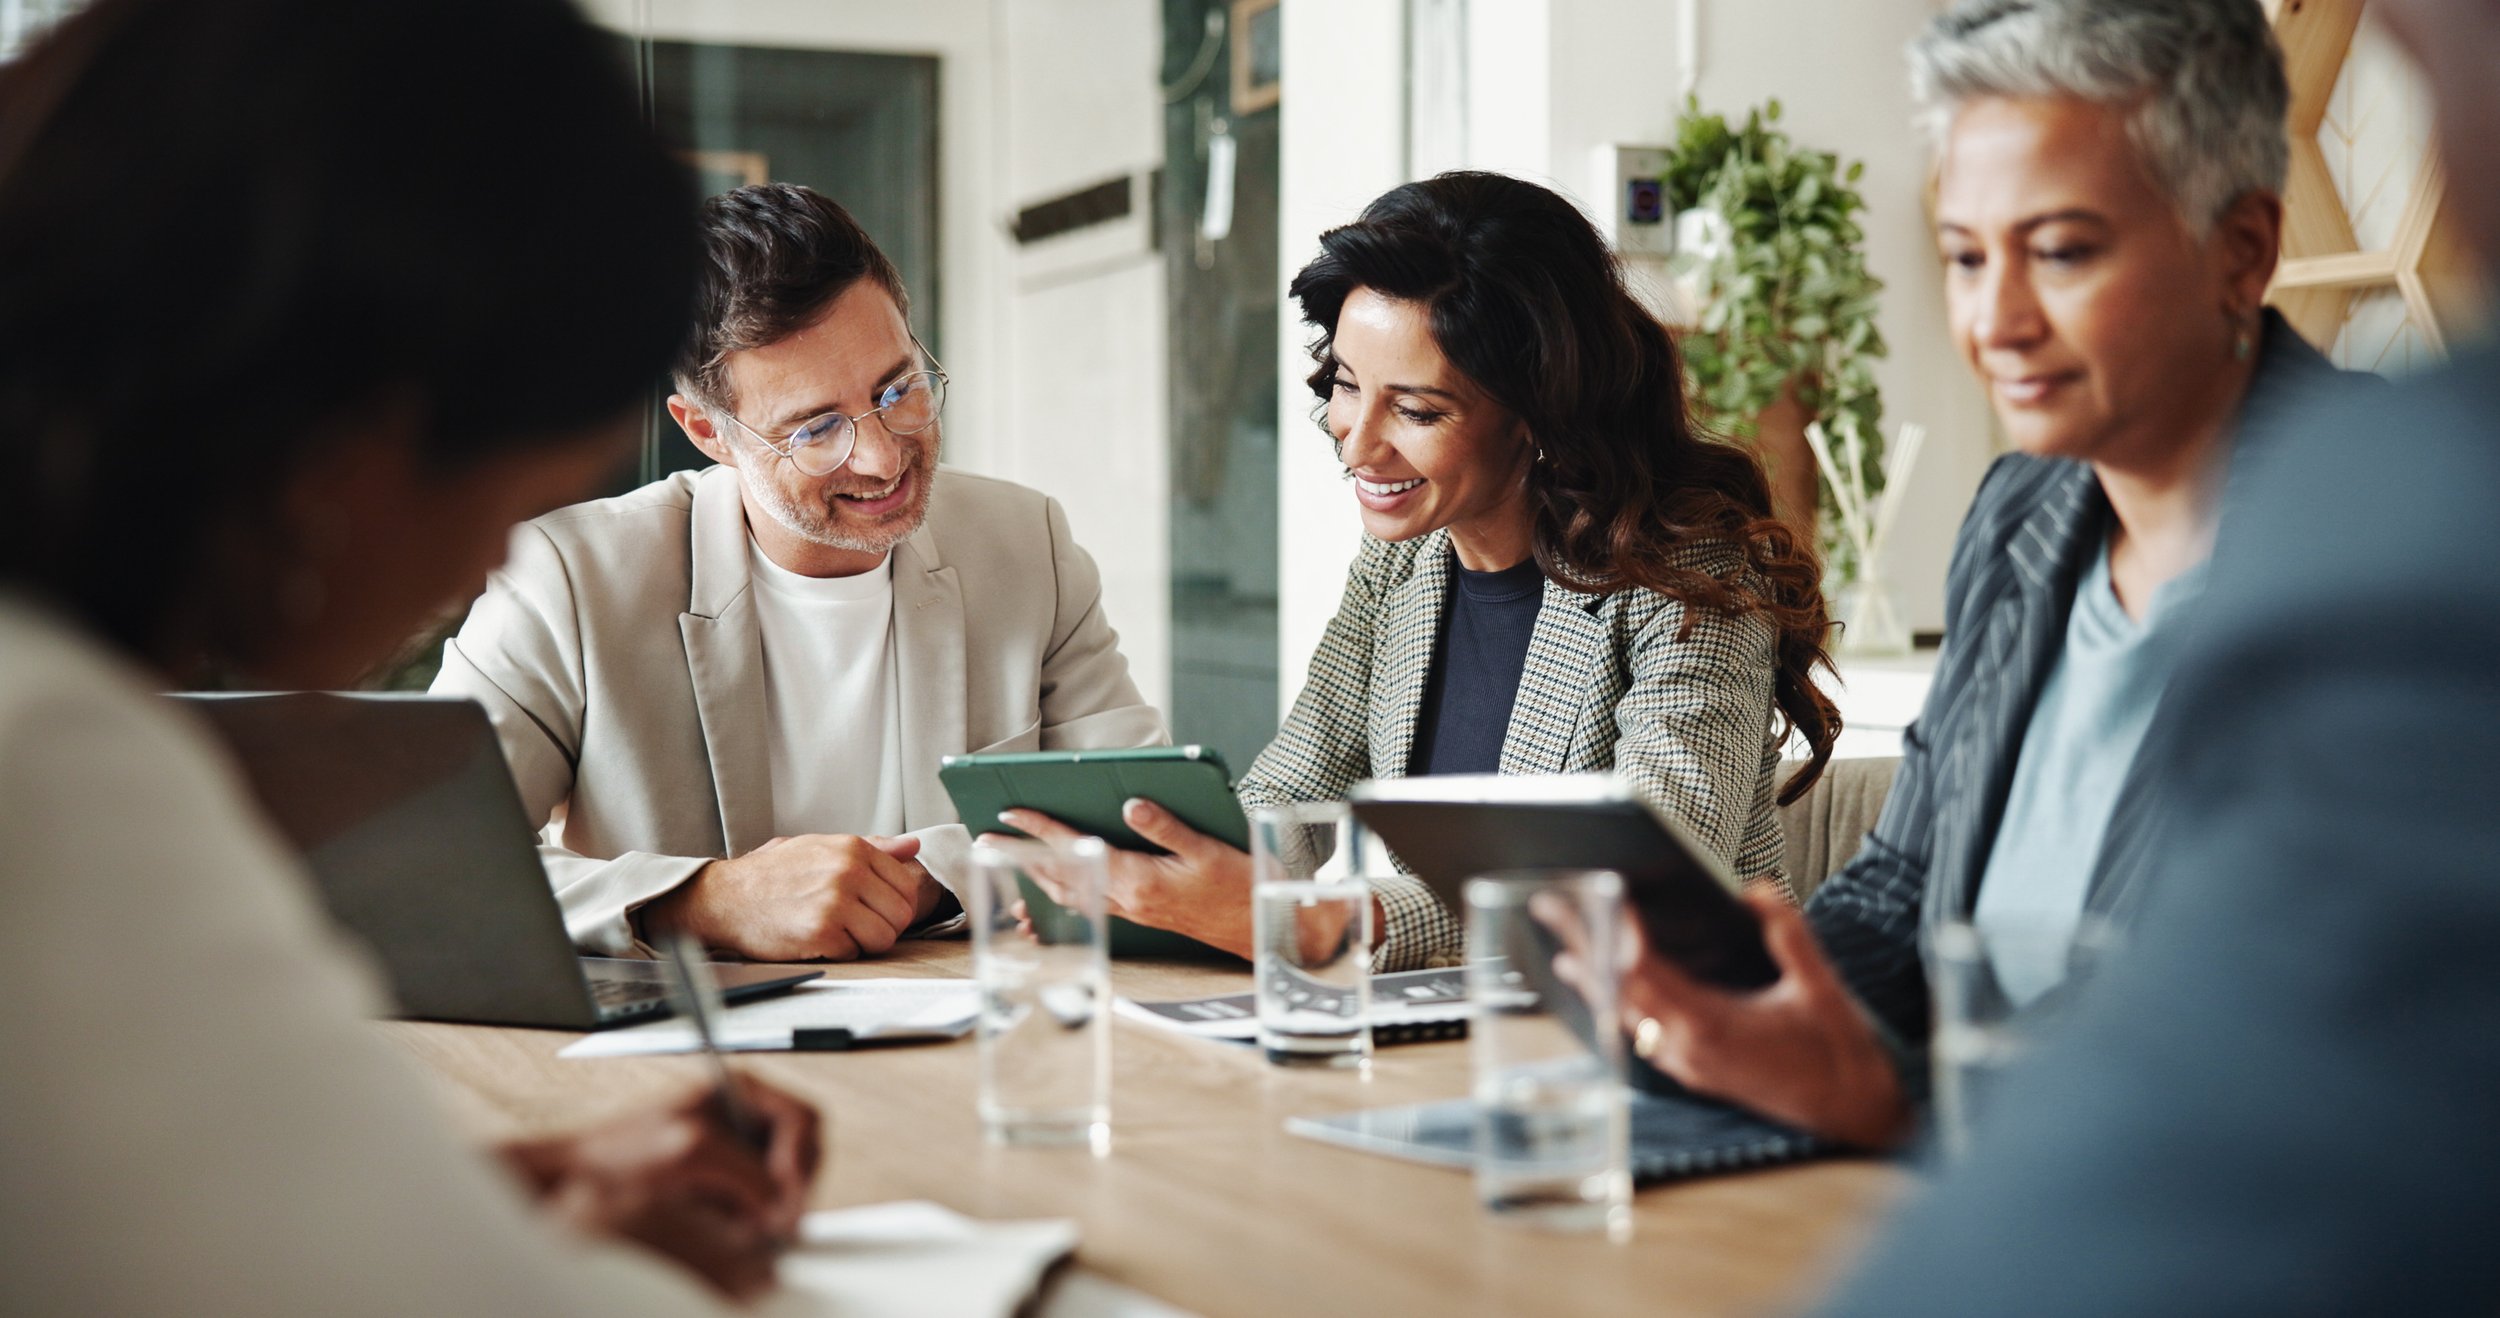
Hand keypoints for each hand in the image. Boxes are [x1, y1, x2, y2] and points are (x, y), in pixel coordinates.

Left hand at [499, 1075, 823, 1300]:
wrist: (581, 1177)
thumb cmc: (619, 1151)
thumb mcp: (690, 1151)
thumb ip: (743, 1169)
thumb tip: (779, 1198)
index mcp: (740, 1089)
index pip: (804, 1118)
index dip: (802, 1158)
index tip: (785, 1190)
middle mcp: (744, 1115)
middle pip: (804, 1151)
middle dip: (791, 1188)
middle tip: (773, 1220)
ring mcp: (738, 1148)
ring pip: (786, 1182)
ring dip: (773, 1207)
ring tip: (744, 1223)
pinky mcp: (729, 1179)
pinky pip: (763, 1202)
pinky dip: (755, 1217)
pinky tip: (730, 1224)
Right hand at [645, 833, 940, 960]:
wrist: (726, 897)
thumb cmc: (774, 874)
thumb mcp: (822, 847)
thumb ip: (874, 847)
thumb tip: (913, 845)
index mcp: (853, 848)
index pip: (907, 886)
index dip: (892, 905)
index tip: (873, 909)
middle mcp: (848, 871)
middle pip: (901, 915)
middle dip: (882, 926)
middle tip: (854, 925)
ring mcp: (836, 901)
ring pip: (884, 938)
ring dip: (863, 942)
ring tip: (836, 932)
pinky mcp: (821, 931)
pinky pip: (855, 953)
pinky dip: (839, 953)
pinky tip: (816, 939)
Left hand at [990, 801, 1257, 957]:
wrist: (1253, 929)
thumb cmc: (1236, 886)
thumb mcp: (1206, 848)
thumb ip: (1166, 827)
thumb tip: (1131, 805)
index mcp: (1139, 879)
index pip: (1077, 848)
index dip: (1041, 829)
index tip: (1010, 814)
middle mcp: (1127, 899)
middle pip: (1060, 875)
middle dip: (1021, 856)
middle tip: (986, 839)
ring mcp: (1130, 911)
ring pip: (1069, 893)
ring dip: (1037, 875)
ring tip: (1011, 858)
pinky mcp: (1137, 915)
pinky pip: (1086, 904)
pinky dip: (1061, 893)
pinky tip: (1053, 888)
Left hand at [1551, 889, 1909, 1149]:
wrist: (1855, 1113)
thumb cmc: (1839, 1053)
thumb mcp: (1821, 986)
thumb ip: (1789, 934)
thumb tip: (1755, 891)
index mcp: (1712, 1026)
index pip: (1646, 971)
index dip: (1619, 931)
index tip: (1603, 893)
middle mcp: (1688, 1049)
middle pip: (1620, 989)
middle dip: (1585, 943)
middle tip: (1553, 905)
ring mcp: (1688, 1065)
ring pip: (1626, 1017)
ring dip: (1596, 979)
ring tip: (1566, 946)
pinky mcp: (1696, 1073)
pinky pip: (1645, 1035)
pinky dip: (1622, 1006)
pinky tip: (1613, 993)